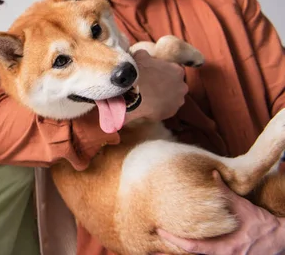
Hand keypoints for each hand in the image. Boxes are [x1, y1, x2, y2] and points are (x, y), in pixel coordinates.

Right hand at [126, 50, 187, 122]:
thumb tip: (144, 54)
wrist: (132, 96)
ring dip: (164, 96)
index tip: (154, 73)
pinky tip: (149, 105)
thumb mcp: (140, 57)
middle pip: (175, 84)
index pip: (174, 69)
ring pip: (172, 97)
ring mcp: (178, 101)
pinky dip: (159, 107)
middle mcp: (182, 86)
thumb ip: (146, 54)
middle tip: (152, 85)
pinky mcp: (171, 112)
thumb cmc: (138, 75)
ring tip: (150, 96)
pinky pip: (166, 108)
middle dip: (166, 85)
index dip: (163, 71)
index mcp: (177, 70)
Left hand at [157, 171, 284, 254]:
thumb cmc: (259, 222)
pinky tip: (172, 252)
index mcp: (226, 247)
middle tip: (148, 249)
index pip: (194, 247)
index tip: (159, 231)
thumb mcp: (243, 206)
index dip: (175, 240)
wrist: (278, 239)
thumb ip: (225, 192)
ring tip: (153, 253)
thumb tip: (212, 172)